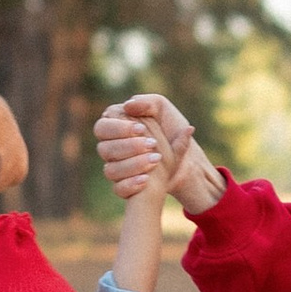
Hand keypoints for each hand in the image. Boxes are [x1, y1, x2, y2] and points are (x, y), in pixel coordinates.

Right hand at [95, 93, 219, 211]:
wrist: (188, 159)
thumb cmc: (171, 130)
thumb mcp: (163, 110)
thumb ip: (147, 102)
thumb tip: (128, 104)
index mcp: (115, 127)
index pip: (102, 127)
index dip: (119, 129)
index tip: (141, 128)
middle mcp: (111, 148)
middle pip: (103, 149)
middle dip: (128, 147)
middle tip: (152, 144)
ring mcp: (116, 168)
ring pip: (110, 170)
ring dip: (133, 165)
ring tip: (155, 159)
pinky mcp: (124, 186)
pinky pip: (118, 189)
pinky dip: (131, 184)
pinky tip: (146, 178)